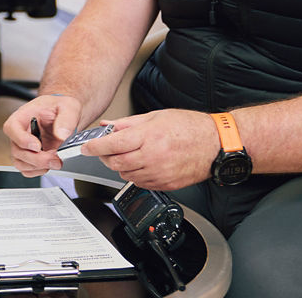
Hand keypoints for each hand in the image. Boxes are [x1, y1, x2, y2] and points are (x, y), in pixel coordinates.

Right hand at [2, 95, 82, 176]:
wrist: (64, 115)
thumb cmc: (60, 108)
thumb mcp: (68, 107)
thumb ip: (66, 119)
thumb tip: (62, 134)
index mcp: (23, 116)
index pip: (12, 128)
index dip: (22, 139)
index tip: (37, 146)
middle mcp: (19, 133)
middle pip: (17, 150)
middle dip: (37, 159)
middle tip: (55, 158)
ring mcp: (23, 147)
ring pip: (20, 163)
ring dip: (39, 166)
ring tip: (56, 161)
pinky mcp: (29, 157)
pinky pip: (27, 170)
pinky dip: (39, 171)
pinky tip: (50, 164)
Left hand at [82, 109, 217, 190]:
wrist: (215, 144)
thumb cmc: (189, 127)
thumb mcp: (156, 116)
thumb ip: (128, 123)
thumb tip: (108, 126)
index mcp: (148, 137)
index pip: (112, 144)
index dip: (94, 147)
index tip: (86, 147)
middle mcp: (152, 156)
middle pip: (115, 162)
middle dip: (105, 157)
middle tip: (105, 150)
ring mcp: (159, 173)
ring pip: (126, 174)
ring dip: (120, 166)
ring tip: (128, 154)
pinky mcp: (166, 184)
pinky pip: (140, 183)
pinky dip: (135, 175)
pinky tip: (141, 165)